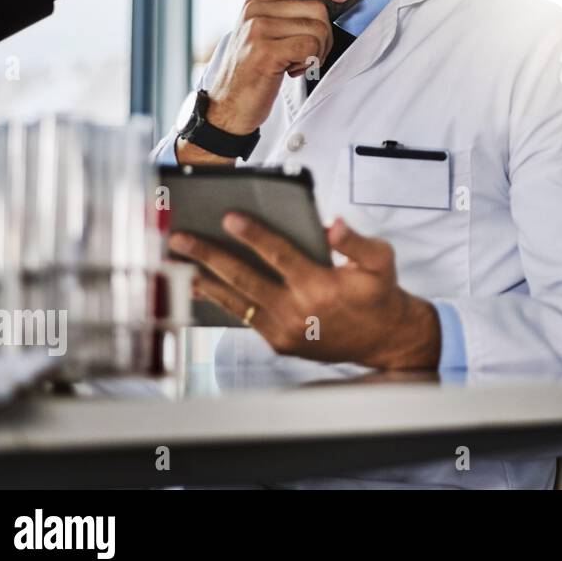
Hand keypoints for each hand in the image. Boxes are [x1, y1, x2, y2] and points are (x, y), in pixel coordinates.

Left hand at [168, 214, 440, 369]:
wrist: (384, 339)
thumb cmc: (379, 294)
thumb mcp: (381, 260)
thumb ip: (355, 241)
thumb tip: (333, 225)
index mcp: (321, 286)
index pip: (280, 254)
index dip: (254, 235)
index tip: (229, 217)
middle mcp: (298, 310)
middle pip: (245, 278)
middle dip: (209, 255)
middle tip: (181, 238)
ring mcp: (285, 330)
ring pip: (237, 301)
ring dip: (204, 280)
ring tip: (176, 263)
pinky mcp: (278, 342)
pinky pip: (245, 317)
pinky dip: (221, 301)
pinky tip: (201, 285)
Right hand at [182, 0, 348, 161]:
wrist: (227, 106)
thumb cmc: (253, 72)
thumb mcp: (263, 34)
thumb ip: (285, 14)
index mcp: (255, 3)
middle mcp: (254, 11)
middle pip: (317, 8)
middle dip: (325, 35)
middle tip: (309, 55)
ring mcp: (258, 30)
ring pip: (318, 29)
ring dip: (318, 52)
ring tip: (297, 64)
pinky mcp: (265, 51)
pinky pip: (310, 47)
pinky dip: (309, 62)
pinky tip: (291, 71)